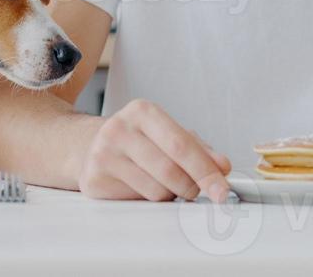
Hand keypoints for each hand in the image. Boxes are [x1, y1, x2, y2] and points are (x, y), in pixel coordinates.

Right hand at [78, 99, 231, 202]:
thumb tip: (222, 166)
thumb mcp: (167, 134)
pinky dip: (149, 200)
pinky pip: (137, 201)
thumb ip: (198, 149)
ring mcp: (103, 155)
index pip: (182, 145)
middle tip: (195, 190)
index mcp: (142, 111)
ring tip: (162, 182)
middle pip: (170, 171)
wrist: (89, 145)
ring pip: (156, 191)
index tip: (223, 191)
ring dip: (170, 195)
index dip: (206, 171)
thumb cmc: (137, 140)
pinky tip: (141, 186)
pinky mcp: (94, 180)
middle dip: (191, 187)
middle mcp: (119, 129)